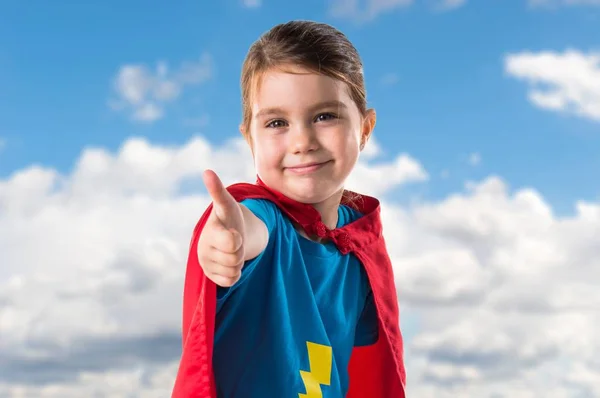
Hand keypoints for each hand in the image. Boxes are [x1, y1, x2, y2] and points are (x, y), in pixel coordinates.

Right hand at [198, 169, 245, 286]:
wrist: (227, 235)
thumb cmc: (229, 218)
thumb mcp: (227, 205)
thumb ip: (218, 191)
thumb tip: (207, 171)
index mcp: (210, 231)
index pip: (232, 241)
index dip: (237, 239)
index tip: (235, 233)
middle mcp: (204, 248)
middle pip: (235, 258)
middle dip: (240, 250)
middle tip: (235, 241)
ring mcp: (206, 262)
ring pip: (233, 270)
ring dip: (237, 262)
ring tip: (231, 250)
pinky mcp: (210, 275)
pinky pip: (230, 280)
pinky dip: (234, 274)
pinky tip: (228, 263)